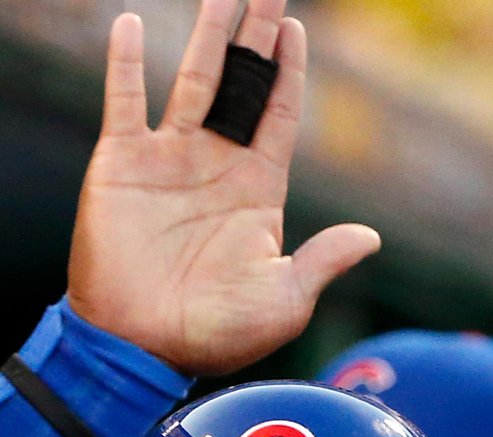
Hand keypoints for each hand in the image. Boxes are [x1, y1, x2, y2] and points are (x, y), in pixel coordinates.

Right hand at [67, 0, 380, 376]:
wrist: (135, 349)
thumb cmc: (210, 336)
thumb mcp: (282, 303)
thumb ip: (322, 262)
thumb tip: (371, 238)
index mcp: (255, 189)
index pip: (280, 112)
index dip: (290, 70)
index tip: (295, 27)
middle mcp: (213, 164)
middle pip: (243, 82)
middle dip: (256, 35)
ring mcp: (166, 160)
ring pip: (192, 79)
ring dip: (208, 34)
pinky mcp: (121, 165)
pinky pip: (124, 101)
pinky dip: (124, 63)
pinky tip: (129, 22)